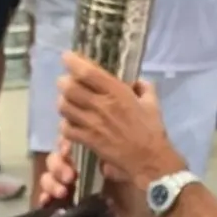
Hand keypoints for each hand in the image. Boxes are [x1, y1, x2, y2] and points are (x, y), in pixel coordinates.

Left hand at [57, 53, 185, 189]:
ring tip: (69, 102)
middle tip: (67, 82)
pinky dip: (65, 124)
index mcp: (117, 92)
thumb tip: (137, 81)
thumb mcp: (152, 102)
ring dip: (64, 102)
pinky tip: (72, 123)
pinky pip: (66, 128)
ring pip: (64, 107)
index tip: (67, 56)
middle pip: (69, 88)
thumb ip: (144, 87)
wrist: (149, 159)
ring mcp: (92, 123)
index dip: (72, 62)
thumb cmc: (152, 129)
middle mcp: (101, 105)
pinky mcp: (87, 140)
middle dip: (64, 82)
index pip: (87, 72)